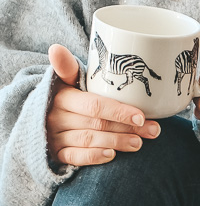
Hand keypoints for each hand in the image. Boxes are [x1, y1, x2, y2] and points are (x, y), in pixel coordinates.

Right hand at [46, 45, 159, 166]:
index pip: (94, 105)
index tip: (141, 116)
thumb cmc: (67, 96)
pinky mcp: (55, 153)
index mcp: (63, 96)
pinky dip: (93, 157)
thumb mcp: (66, 80)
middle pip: (97, 123)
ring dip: (116, 142)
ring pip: (89, 140)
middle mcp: (57, 117)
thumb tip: (56, 48)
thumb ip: (69, 66)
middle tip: (152, 131)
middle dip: (127, 128)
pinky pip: (74, 157)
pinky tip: (111, 155)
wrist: (42, 116)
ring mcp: (55, 136)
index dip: (119, 112)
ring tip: (138, 143)